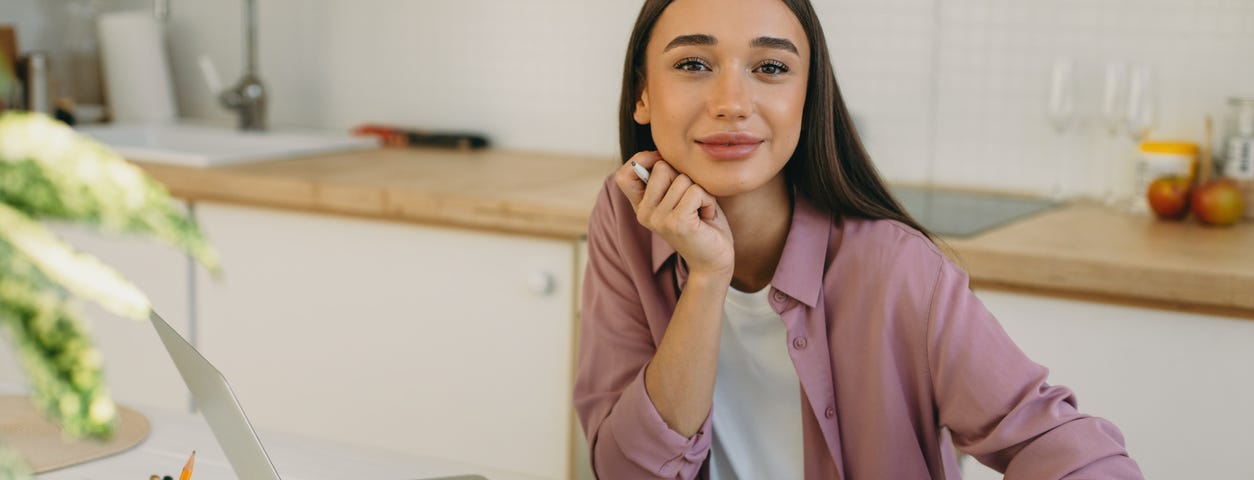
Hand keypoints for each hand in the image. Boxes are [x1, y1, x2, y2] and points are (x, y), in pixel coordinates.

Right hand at [614, 151, 733, 279]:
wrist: (714, 260)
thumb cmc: (702, 224)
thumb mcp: (679, 196)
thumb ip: (667, 178)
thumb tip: (662, 153)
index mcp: (641, 206)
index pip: (624, 174)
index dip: (643, 160)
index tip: (665, 167)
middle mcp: (644, 213)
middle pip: (661, 168)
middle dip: (684, 178)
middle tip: (691, 201)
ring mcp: (658, 219)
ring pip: (683, 180)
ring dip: (701, 192)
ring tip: (700, 211)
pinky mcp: (677, 222)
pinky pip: (696, 191)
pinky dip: (708, 201)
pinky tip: (705, 217)